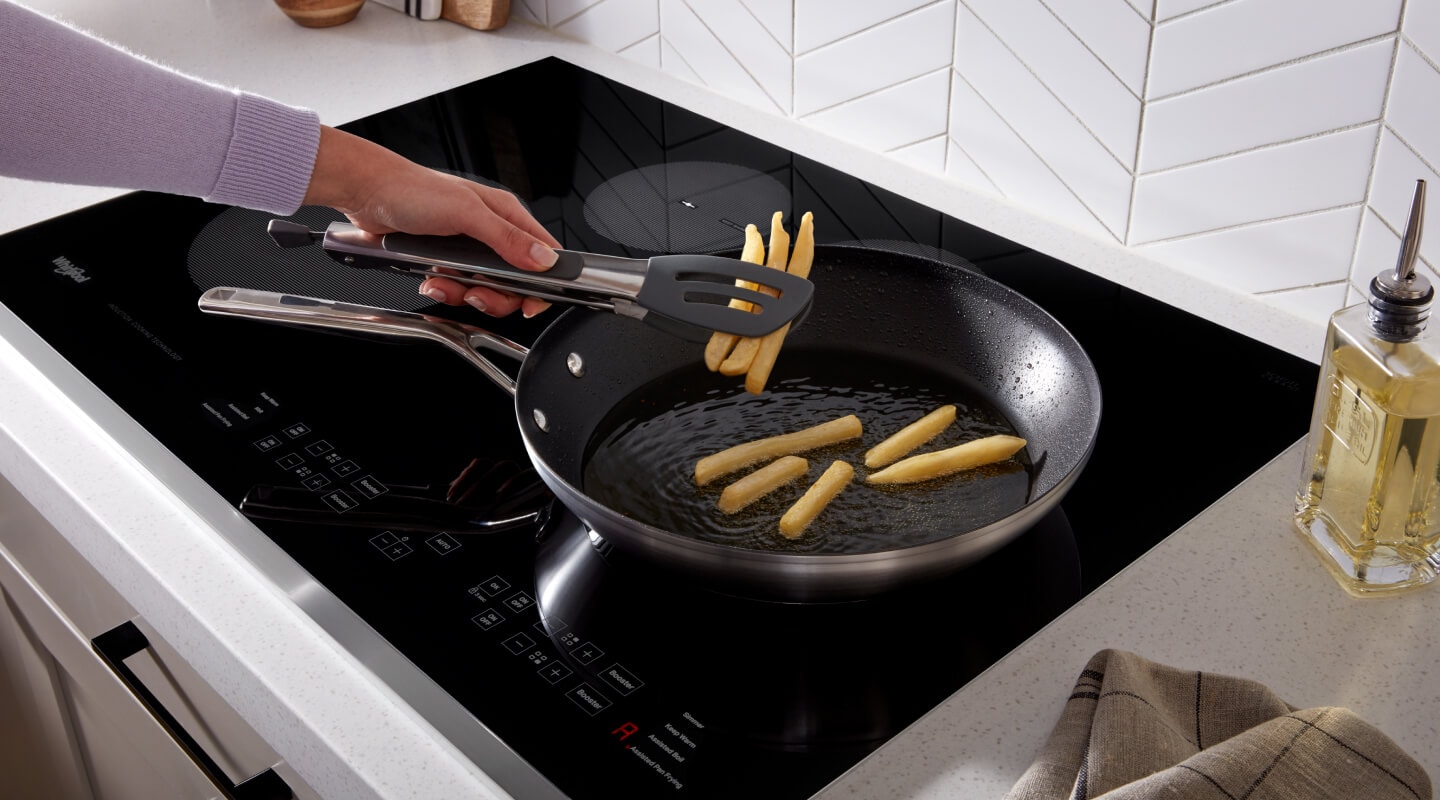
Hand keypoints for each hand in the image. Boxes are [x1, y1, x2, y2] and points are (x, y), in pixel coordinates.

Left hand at [303, 126, 560, 317]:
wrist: (367, 193)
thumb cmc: (412, 190)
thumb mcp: (467, 214)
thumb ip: (507, 239)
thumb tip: (543, 259)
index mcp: (505, 215)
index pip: (543, 254)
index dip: (542, 282)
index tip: (529, 302)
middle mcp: (491, 232)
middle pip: (515, 282)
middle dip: (496, 295)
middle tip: (477, 294)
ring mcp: (469, 248)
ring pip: (486, 289)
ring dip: (465, 294)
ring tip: (445, 282)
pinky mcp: (447, 260)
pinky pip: (458, 288)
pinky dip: (446, 290)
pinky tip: (433, 280)